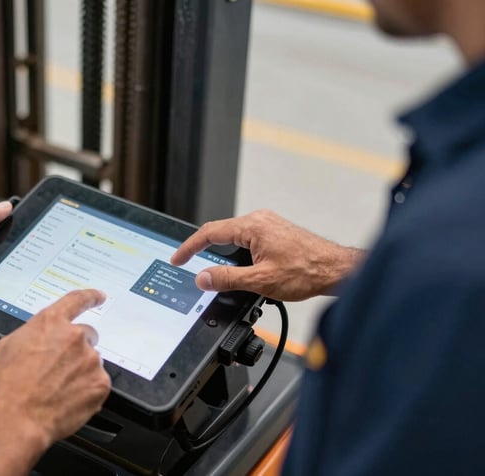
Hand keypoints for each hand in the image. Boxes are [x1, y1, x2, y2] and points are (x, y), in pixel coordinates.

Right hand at [0, 289, 110, 442]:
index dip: (90, 297)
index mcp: (51, 322)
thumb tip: (40, 338)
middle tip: (59, 369)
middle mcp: (75, 337)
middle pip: (87, 336)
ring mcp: (90, 360)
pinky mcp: (100, 384)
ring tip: (57, 389)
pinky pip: (97, 383)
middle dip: (76, 350)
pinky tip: (67, 399)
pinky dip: (86, 391)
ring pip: (91, 362)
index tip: (98, 297)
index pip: (77, 300)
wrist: (14, 419)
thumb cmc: (6, 386)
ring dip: (80, 371)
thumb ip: (33, 334)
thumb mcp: (8, 346)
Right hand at [171, 210, 363, 300]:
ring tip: (212, 268)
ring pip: (234, 235)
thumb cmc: (306, 272)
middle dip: (202, 248)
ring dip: (220, 250)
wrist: (336, 270)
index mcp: (252, 226)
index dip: (189, 247)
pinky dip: (235, 250)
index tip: (178, 259)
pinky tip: (238, 265)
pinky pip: (247, 237)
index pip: (209, 233)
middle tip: (186, 262)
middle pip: (220, 231)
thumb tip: (203, 278)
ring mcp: (269, 224)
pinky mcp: (276, 231)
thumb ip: (227, 279)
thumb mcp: (260, 280)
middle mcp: (259, 220)